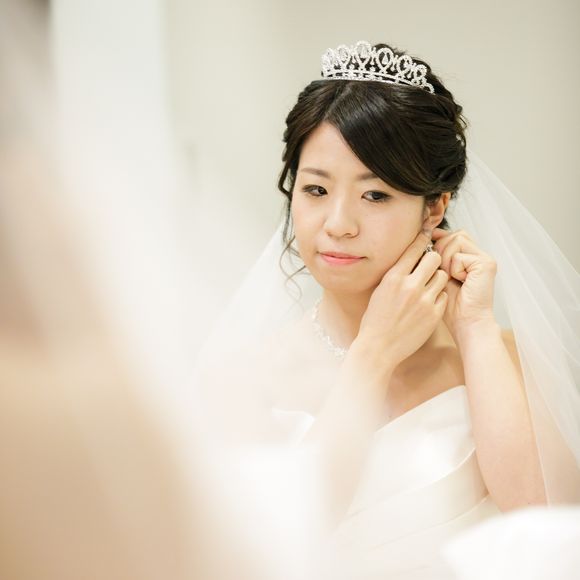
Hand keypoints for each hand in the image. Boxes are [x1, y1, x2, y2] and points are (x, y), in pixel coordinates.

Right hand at [355, 230, 448, 367]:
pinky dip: (438, 297)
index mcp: (394, 278)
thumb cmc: (375, 319)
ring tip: (429, 286)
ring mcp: (424, 301)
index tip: (427, 235)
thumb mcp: (380, 291)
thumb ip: (395, 274)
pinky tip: (429, 303)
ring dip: (436, 278)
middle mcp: (410, 286)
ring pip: (442, 276)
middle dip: (433, 259)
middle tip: (430, 265)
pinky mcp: (434, 315)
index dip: (422, 239)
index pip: (414, 249)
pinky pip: (443, 296)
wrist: (378, 348)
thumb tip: (409, 258)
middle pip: (434, 258)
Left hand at [431, 227, 496, 337]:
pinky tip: (459, 281)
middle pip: (454, 235)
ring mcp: (485, 259)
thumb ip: (438, 256)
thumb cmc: (450, 306)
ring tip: (451, 277)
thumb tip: (429, 234)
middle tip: (442, 271)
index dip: (439, 239)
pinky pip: (459, 256)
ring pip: (456, 241)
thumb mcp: (439, 276)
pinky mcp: (486, 264)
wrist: (466, 323)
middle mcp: (479, 255)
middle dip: (441, 250)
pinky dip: (454, 269)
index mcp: (469, 257)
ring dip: (446, 259)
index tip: (428, 247)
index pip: (453, 235)